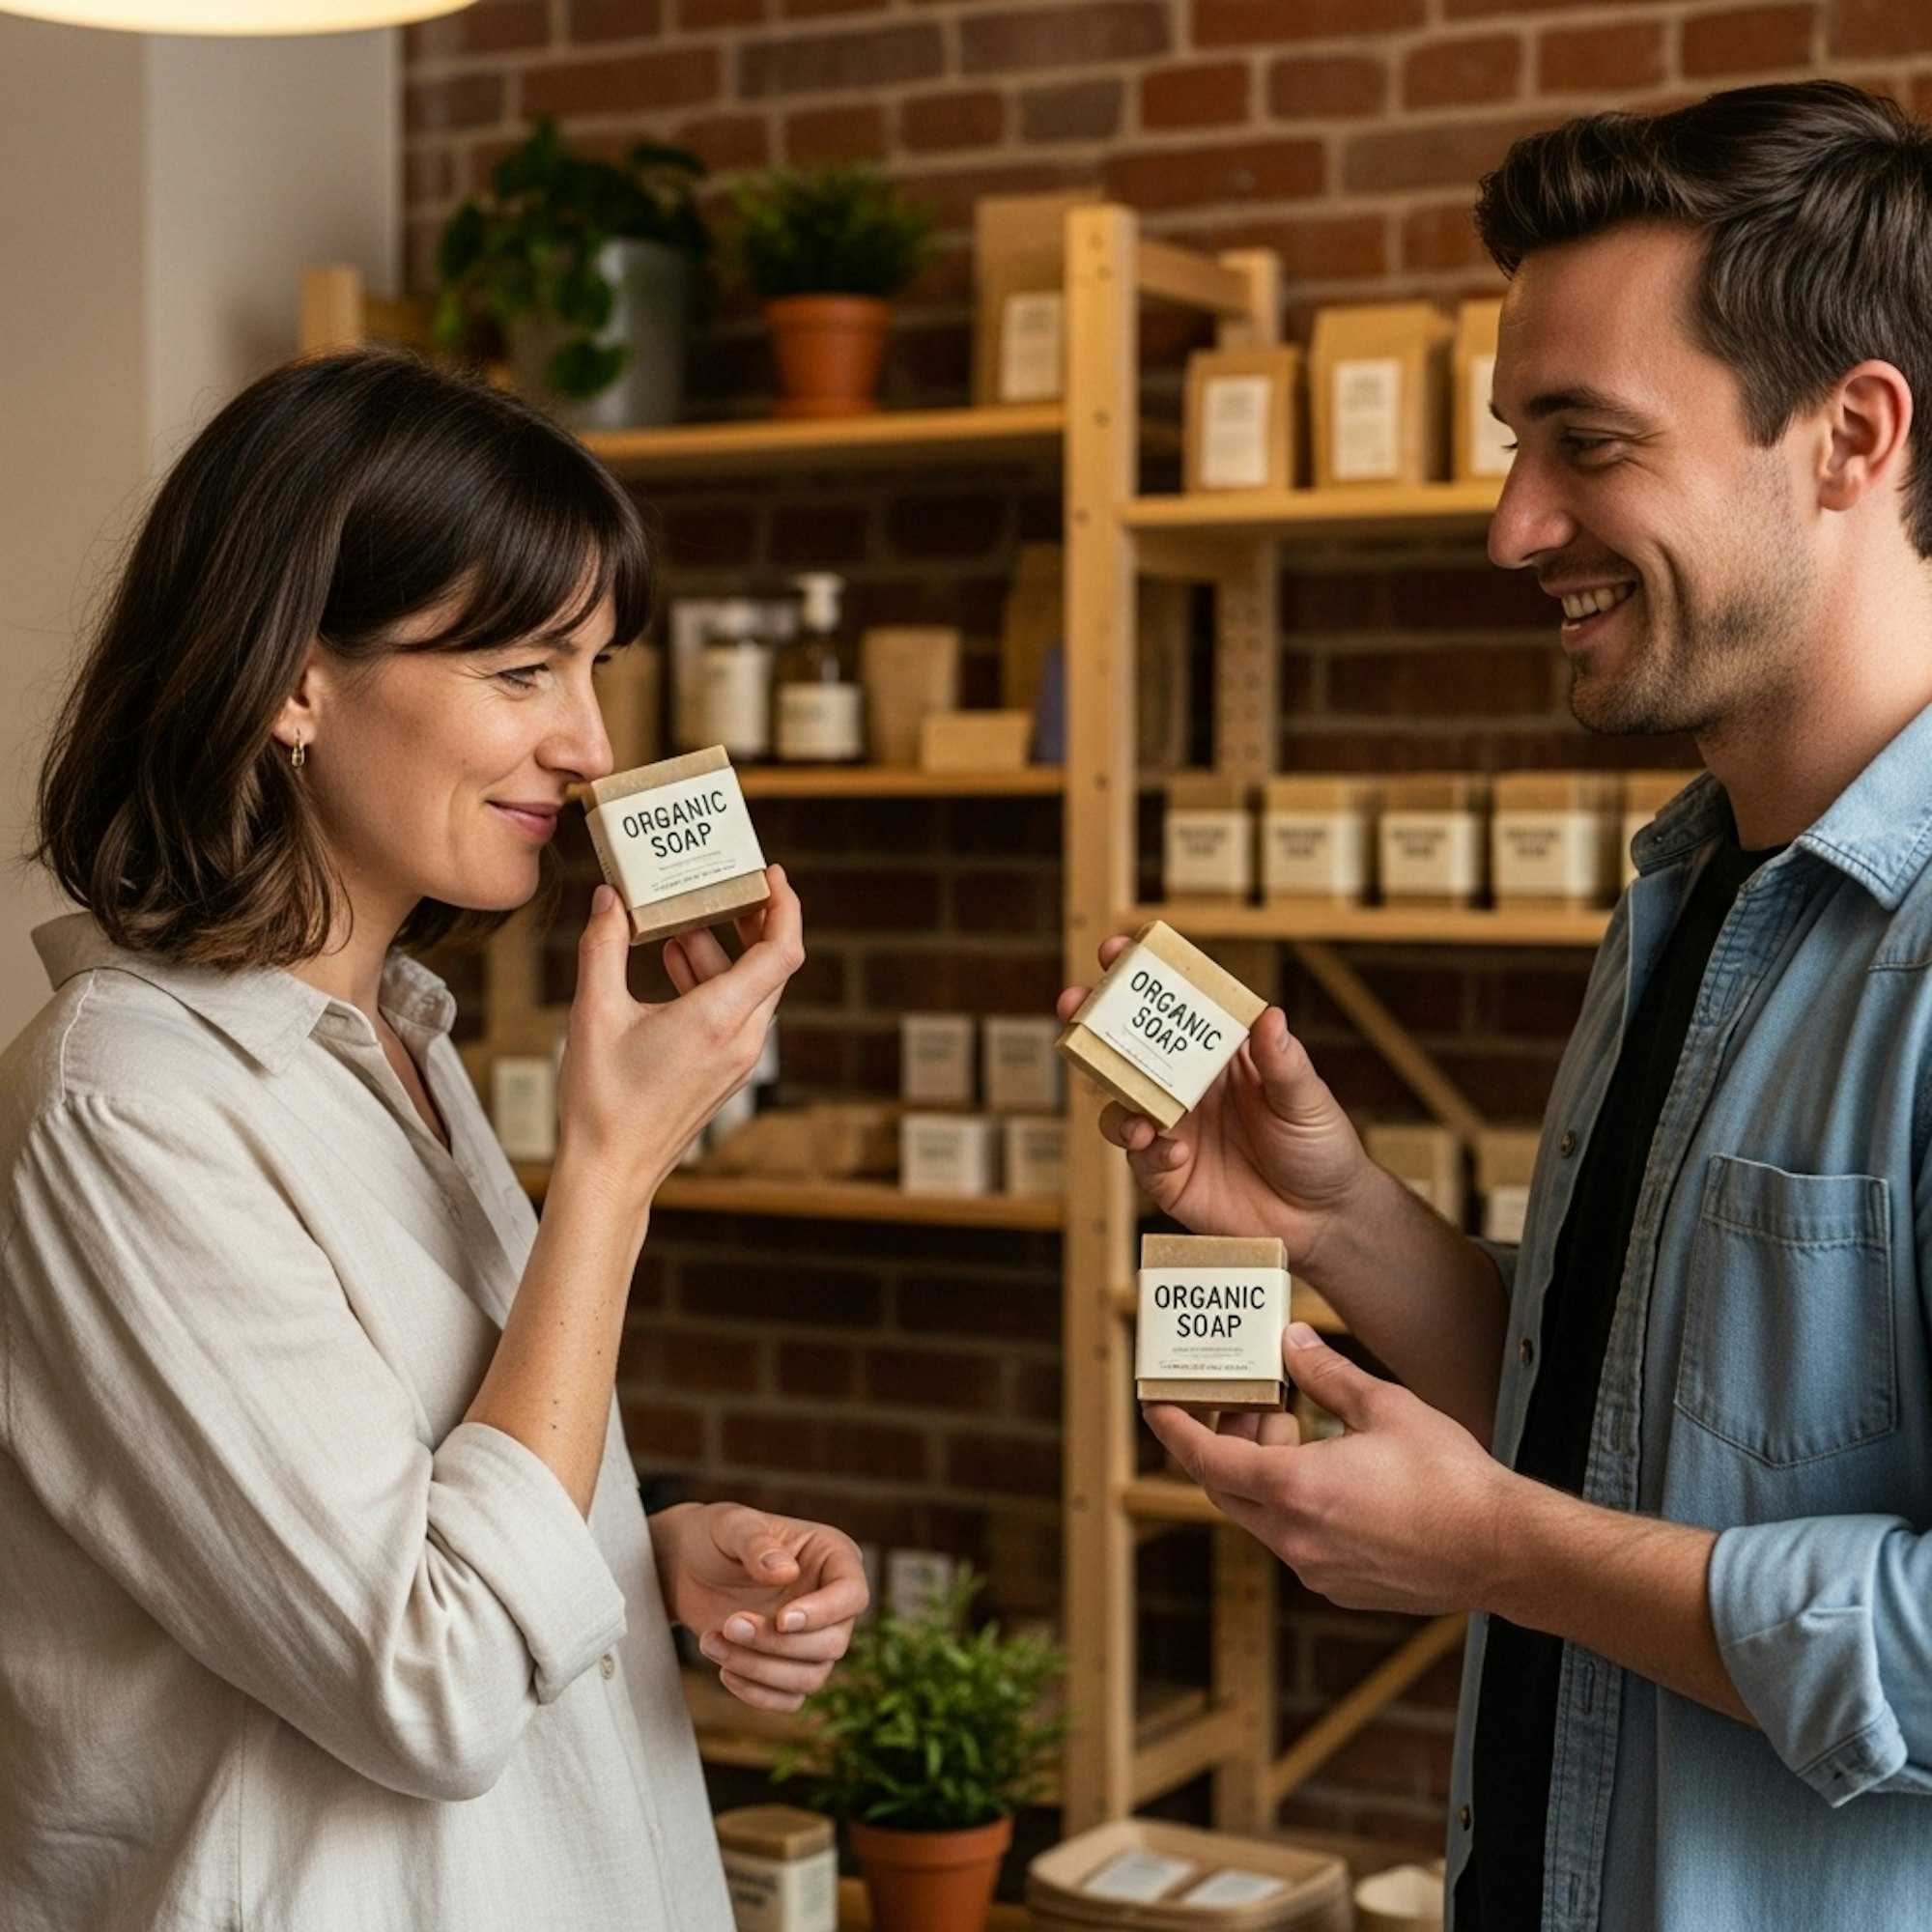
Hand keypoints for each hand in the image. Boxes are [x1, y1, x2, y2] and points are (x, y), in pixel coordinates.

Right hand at [559, 865, 803, 1197]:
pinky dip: (711, 983)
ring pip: (749, 989)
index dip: (784, 906)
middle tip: (722, 887)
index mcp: (720, 1019)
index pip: (782, 950)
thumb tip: (608, 900)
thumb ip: (602, 946)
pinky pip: (734, 1013)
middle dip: (748, 921)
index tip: (770, 874)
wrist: (611, 1171)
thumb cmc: (603, 1101)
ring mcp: (737, 1059)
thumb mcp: (593, 1012)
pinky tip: (672, 968)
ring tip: (677, 928)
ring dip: (720, 953)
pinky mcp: (725, 1071)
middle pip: (771, 965)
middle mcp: (742, 1039)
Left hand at [653, 1501, 867, 1712]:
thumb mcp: (731, 1525)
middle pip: (833, 1642)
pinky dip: (757, 1693)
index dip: (824, 1613)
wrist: (688, 1566)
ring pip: (812, 1676)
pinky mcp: (789, 1667)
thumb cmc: (716, 1537)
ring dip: (761, 1669)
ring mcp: (812, 1637)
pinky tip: (725, 1670)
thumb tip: (786, 1572)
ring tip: (712, 1642)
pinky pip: (790, 1698)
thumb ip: (757, 1543)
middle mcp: (832, 1601)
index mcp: (833, 1556)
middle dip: (778, 1643)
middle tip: (729, 1624)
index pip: (852, 1594)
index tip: (781, 1619)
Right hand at [1056, 937, 1371, 1276]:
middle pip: (1128, 1044)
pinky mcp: (1164, 1173)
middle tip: (1074, 1002)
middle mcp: (1186, 1084)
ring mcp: (1171, 1127)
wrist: (1322, 1221)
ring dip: (1111, 1093)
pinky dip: (1147, 1149)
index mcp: (1218, 1052)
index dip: (1143, 975)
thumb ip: (1283, 1062)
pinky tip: (1175, 1153)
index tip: (1116, 950)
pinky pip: (1138, 1156)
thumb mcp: (1307, 1099)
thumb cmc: (1319, 1146)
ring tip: (1136, 1110)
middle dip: (1093, 1019)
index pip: (1175, 1006)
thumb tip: (1269, 1016)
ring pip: (1117, 1099)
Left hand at [1142, 1325, 1509, 1614]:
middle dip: (1225, 1441)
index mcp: (1296, 1491)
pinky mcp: (1340, 1586)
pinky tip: (1326, 1470)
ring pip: (1259, 1515)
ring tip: (1294, 1427)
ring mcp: (1316, 1569)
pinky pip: (1293, 1539)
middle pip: (1226, 1489)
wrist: (1504, 1552)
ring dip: (1261, 1471)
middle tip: (1250, 1401)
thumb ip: (1326, 1376)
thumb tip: (1290, 1343)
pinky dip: (1290, 1501)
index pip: (1207, 1461)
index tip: (1154, 1404)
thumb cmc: (1450, 1478)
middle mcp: (1295, 1538)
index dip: (1175, 1430)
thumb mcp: (1385, 1408)